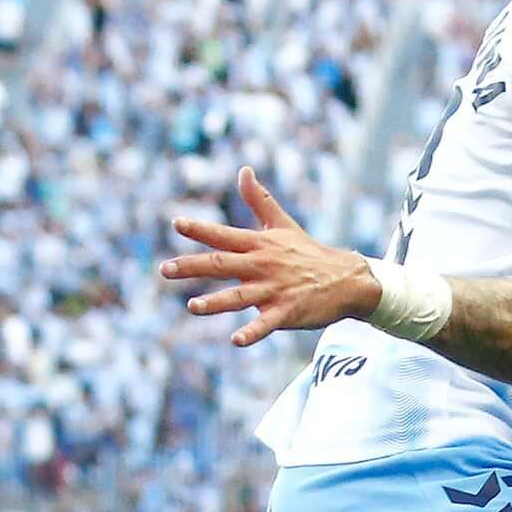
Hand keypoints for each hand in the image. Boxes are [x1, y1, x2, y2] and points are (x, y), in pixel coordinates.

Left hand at [162, 169, 379, 345]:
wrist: (346, 279)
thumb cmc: (309, 251)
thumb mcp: (282, 223)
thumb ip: (259, 199)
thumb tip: (244, 170)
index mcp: (259, 244)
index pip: (223, 236)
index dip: (199, 229)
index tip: (176, 223)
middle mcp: (263, 265)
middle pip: (222, 265)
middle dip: (192, 267)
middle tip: (164, 269)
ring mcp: (274, 289)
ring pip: (239, 297)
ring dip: (215, 303)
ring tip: (193, 306)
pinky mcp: (287, 312)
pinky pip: (266, 324)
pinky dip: (252, 332)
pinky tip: (236, 341)